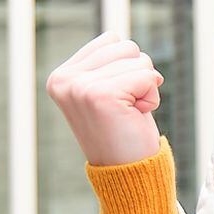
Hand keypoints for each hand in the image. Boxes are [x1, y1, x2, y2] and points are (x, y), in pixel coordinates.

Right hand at [45, 32, 163, 166]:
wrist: (128, 174)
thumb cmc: (123, 130)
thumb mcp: (105, 89)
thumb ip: (105, 62)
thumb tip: (117, 38)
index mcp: (61, 76)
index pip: (111, 39)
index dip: (126, 67)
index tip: (115, 99)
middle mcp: (65, 80)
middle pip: (126, 45)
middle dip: (138, 74)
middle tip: (125, 108)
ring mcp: (80, 87)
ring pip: (139, 58)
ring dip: (145, 86)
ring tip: (129, 112)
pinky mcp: (101, 95)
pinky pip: (148, 76)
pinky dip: (152, 97)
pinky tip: (136, 117)